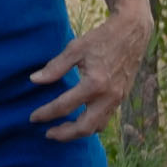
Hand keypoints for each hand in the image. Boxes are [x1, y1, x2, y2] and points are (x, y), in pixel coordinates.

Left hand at [29, 0, 151, 140]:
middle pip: (84, 127)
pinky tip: (80, 119)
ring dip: (78, 132)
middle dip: (64, 134)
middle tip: (48, 134)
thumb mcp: (76, 49)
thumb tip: (34, 80)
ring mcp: (117, 99)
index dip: (46, 114)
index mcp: (94, 83)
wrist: (133, 31)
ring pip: (97, 127)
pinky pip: (105, 118)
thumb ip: (55, 67)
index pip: (64, 106)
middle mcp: (108, 96)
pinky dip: (91, 124)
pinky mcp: (121, 98)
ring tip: (63, 130)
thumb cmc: (103, 37)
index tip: (33, 117)